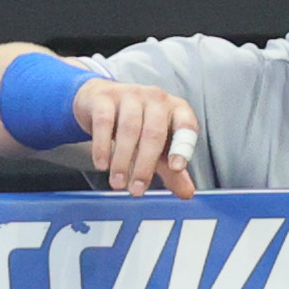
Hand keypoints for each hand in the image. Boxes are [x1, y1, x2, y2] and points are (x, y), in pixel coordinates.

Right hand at [72, 78, 198, 197]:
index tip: (176, 168)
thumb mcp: (158, 146)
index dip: (183, 146)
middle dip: (145, 165)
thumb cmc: (137, 125)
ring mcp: (130, 94)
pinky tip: (102, 165)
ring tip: (117, 184)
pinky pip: (104, 122)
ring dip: (122, 160)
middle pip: (154, 133)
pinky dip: (102, 146)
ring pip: (128, 128)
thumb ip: (171, 169)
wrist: (101, 101)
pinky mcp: (105, 98)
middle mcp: (156, 98)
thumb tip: (187, 193)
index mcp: (176, 109)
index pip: (186, 125)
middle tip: (136, 190)